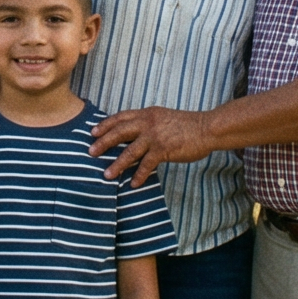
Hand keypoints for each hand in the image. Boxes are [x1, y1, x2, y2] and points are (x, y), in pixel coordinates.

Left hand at [91, 106, 215, 185]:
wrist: (206, 128)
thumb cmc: (186, 124)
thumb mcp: (163, 117)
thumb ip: (148, 123)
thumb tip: (133, 132)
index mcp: (147, 114)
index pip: (121, 117)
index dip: (105, 124)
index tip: (93, 131)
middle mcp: (148, 123)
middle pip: (119, 132)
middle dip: (103, 142)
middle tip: (91, 152)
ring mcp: (155, 137)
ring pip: (129, 152)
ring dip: (117, 164)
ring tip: (107, 175)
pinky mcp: (164, 150)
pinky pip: (147, 165)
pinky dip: (139, 175)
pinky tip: (132, 184)